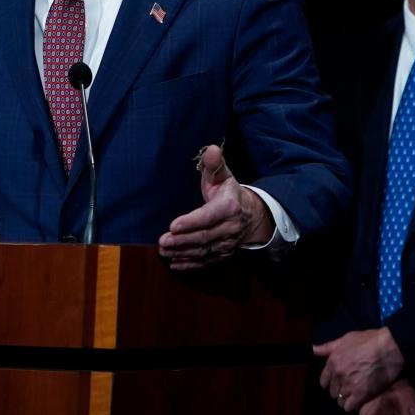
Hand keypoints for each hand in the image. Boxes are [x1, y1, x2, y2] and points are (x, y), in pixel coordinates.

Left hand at [158, 144, 273, 270]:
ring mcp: (227, 243)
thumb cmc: (229, 192)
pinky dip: (190, 265)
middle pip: (204, 236)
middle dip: (182, 240)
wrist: (251, 215)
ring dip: (182, 253)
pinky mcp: (223, 254)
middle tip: (163, 241)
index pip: (209, 216)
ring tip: (164, 251)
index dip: (191, 222)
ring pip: (204, 251)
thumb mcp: (223, 176)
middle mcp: (230, 227)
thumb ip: (215, 164)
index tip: (173, 225)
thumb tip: (211, 149)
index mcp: (229, 206)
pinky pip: (207, 262)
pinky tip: (174, 264)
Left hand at [313, 327, 404, 411]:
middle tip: (348, 389)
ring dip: (346, 400)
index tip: (337, 384)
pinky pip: (349, 407)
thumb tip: (313, 349)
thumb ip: (328, 347)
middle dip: (339, 391)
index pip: (324, 381)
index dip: (330, 383)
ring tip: (354, 396)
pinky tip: (358, 402)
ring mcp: (349, 385)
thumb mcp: (345, 339)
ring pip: (340, 401)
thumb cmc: (368, 340)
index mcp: (333, 362)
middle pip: (333, 392)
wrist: (388, 347)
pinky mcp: (361, 394)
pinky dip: (352, 406)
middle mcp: (338, 375)